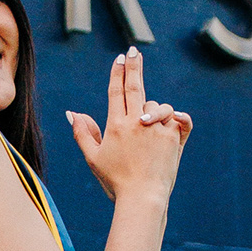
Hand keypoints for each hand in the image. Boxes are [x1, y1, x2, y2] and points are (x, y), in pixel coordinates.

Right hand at [65, 48, 190, 205]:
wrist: (142, 199)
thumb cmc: (115, 181)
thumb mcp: (93, 158)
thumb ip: (83, 133)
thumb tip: (73, 112)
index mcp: (116, 125)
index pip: (116, 91)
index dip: (117, 73)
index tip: (119, 59)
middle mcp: (136, 123)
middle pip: (135, 87)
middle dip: (133, 67)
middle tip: (133, 51)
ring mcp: (157, 128)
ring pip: (157, 106)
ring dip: (153, 112)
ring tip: (147, 132)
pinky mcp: (174, 137)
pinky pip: (178, 119)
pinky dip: (176, 118)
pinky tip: (173, 120)